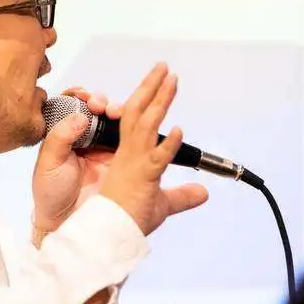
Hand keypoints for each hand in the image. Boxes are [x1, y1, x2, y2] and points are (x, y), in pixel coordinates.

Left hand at [31, 87, 121, 232]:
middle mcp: (87, 138)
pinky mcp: (122, 161)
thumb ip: (59, 139)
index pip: (74, 106)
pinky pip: (131, 140)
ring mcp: (105, 148)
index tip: (83, 97)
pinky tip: (135, 123)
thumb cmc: (51, 193)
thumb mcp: (48, 164)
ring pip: (115, 121)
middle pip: (98, 110)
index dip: (80, 97)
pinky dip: (134, 129)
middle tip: (100, 105)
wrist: (66, 223)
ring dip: (117, 111)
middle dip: (101, 101)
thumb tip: (78, 117)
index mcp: (66, 135)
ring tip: (115, 112)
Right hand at [98, 63, 208, 235]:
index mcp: (127, 155)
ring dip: (158, 101)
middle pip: (137, 112)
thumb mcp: (159, 205)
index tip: (162, 81)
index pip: (136, 119)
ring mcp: (130, 163)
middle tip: (164, 67)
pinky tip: (178, 130)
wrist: (100, 236)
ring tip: (170, 80)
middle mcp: (125, 154)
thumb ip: (180, 196)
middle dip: (151, 88)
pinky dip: (167, 144)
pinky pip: (154, 158)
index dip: (148, 98)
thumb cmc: (123, 220)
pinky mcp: (138, 178)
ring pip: (143, 125)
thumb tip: (204, 192)